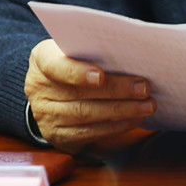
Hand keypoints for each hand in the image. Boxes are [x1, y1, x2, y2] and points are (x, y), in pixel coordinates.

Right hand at [23, 39, 154, 154]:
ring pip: (86, 114)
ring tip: (147, 105)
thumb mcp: (75, 49)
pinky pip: (89, 133)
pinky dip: (116, 126)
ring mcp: (45, 115)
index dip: (77, 72)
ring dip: (122, 111)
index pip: (55, 65)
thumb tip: (134, 54)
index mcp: (42, 59)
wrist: (53, 90)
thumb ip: (94, 50)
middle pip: (79, 93)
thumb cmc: (74, 62)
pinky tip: (135, 119)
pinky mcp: (58, 136)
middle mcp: (38, 88)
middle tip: (144, 88)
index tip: (100, 76)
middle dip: (116, 91)